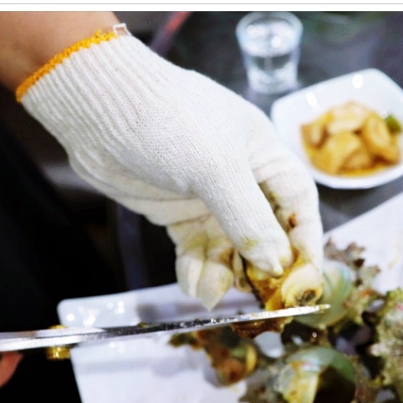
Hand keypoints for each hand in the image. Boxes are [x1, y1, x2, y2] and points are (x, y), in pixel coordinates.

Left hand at [18, 26, 323, 308]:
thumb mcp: (217, 169)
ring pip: (228, 246)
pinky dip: (196, 268)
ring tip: (212, 293)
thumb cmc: (169, 122)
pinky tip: (192, 285)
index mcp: (264, 155)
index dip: (305, 238)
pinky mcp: (178, 212)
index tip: (304, 276)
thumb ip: (249, 219)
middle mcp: (242, 178)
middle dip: (260, 263)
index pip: (298, 202)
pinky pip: (196, 248)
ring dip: (222, 271)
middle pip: (265, 231)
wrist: (97, 109)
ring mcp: (209, 197)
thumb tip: (277, 265)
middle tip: (257, 294)